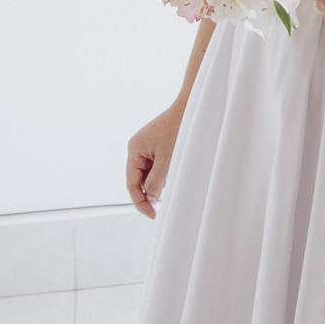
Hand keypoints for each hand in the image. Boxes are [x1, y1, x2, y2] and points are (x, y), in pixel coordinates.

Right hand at [126, 101, 184, 219]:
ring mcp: (148, 148)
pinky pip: (159, 167)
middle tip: (166, 195)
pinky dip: (167, 171)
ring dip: (162, 179)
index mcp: (134, 150)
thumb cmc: (178, 130)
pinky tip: (177, 164)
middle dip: (153, 189)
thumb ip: (155, 183)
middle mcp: (138, 149)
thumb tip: (150, 198)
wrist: (192, 108)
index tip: (152, 215)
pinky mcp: (159, 147)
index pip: (132, 184)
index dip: (141, 202)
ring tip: (176, 168)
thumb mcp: (166, 161)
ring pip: (151, 175)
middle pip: (141, 180)